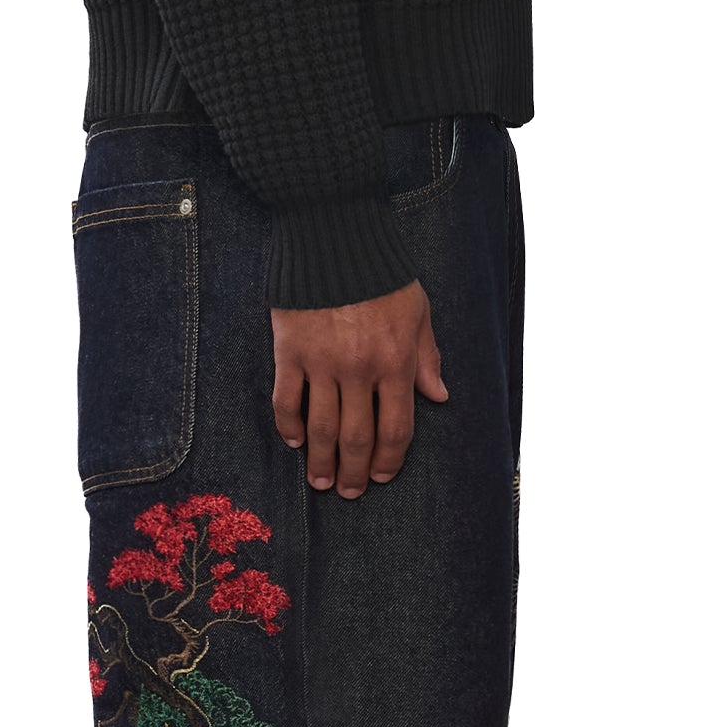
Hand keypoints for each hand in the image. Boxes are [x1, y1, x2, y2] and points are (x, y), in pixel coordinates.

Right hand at [271, 281, 447, 497]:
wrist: (335, 234)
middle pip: (358, 437)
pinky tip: (295, 442)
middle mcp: (360, 369)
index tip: (381, 476)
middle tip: (348, 492)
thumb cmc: (382, 273)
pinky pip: (287, 400)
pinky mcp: (290, 351)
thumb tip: (438, 396)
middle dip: (354, 472)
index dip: (390, 459)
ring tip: (320, 482)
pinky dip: (290, 427)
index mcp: (395, 361)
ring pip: (322, 427)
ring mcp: (322, 362)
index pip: (397, 428)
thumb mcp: (418, 311)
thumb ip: (427, 357)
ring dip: (321, 462)